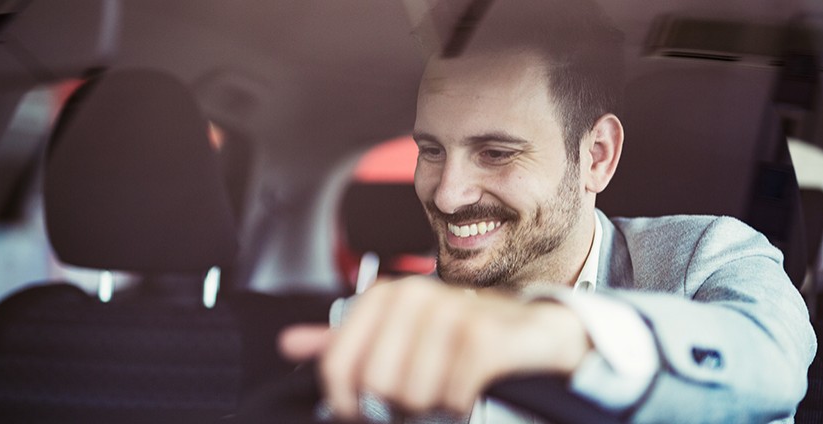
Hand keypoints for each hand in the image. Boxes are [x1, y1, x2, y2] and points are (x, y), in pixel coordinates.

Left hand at [278, 276, 590, 419]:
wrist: (535, 334)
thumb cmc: (462, 338)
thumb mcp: (400, 335)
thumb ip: (346, 341)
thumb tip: (288, 343)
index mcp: (385, 295)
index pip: (337, 366)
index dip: (347, 403)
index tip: (364, 412)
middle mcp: (415, 295)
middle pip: (375, 385)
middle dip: (399, 408)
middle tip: (423, 402)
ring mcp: (451, 312)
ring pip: (412, 394)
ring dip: (434, 409)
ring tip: (450, 394)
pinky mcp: (484, 336)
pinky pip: (451, 394)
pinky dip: (460, 405)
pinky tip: (470, 394)